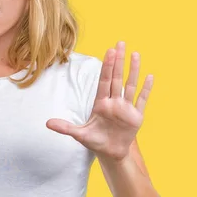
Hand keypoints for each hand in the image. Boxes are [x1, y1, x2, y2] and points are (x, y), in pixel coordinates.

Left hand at [46, 41, 153, 160]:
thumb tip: (47, 123)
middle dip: (118, 61)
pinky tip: (150, 76)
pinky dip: (146, 89)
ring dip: (133, 70)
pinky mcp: (136, 116)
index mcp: (100, 104)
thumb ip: (65, 127)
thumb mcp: (79, 134)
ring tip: (135, 54)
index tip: (109, 52)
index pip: (104, 81)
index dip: (107, 66)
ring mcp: (126, 108)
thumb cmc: (95, 141)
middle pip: (116, 78)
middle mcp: (114, 102)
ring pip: (130, 85)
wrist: (111, 153)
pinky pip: (142, 100)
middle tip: (120, 43)